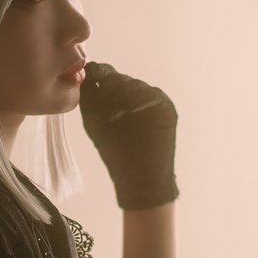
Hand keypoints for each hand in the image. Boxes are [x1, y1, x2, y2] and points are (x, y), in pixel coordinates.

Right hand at [78, 61, 178, 209]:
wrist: (146, 182)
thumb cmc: (117, 155)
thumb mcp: (95, 124)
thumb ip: (90, 96)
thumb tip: (87, 76)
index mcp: (135, 95)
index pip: (111, 76)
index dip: (98, 78)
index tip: (89, 83)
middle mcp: (154, 94)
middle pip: (125, 82)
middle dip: (112, 90)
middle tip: (102, 105)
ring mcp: (165, 102)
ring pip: (137, 90)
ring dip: (125, 98)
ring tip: (117, 116)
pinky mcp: (170, 112)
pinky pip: (149, 101)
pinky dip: (138, 106)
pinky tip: (131, 120)